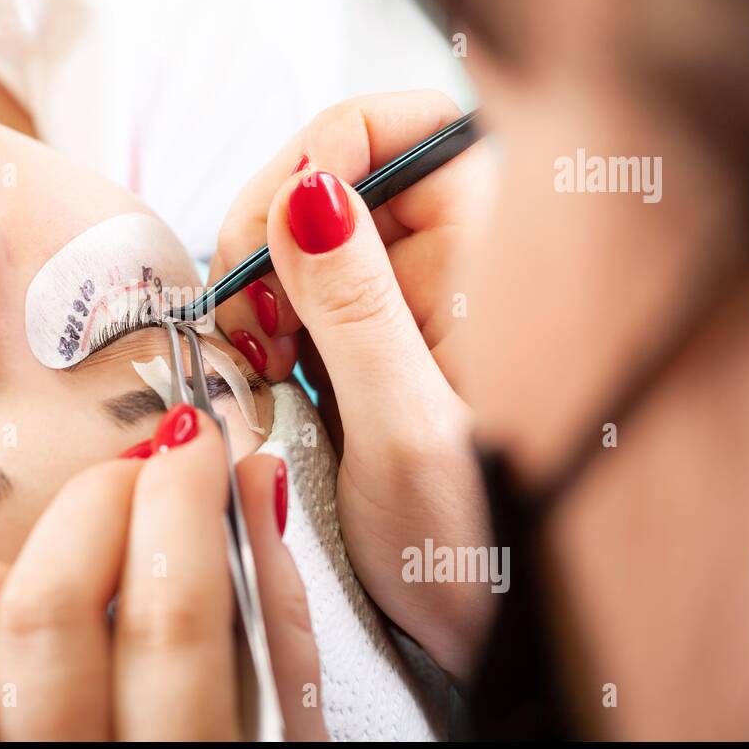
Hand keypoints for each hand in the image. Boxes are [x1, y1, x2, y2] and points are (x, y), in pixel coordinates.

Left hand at [0, 404, 326, 739]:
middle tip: (141, 468)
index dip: (182, 507)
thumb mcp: (284, 732)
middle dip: (103, 500)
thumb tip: (254, 478)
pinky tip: (7, 622)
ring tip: (80, 559)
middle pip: (54, 608)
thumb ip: (275, 616)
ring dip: (32, 559)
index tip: (197, 443)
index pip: (171, 623)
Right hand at [207, 91, 495, 678]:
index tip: (283, 225)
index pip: (415, 125)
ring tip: (260, 353)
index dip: (333, 145)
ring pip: (304, 229)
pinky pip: (296, 288)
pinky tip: (263, 366)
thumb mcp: (406, 426)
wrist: (469, 623)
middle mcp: (449, 263)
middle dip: (272, 225)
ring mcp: (401, 297)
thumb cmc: (471, 543)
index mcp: (491, 262)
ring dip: (258, 277)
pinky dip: (260, 317)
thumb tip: (308, 191)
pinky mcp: (364, 335)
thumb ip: (355, 306)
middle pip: (339, 168)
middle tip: (257, 315)